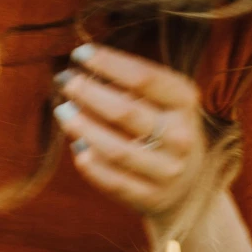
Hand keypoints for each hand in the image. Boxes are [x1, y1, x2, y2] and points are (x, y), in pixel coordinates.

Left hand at [52, 42, 209, 229]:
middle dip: (90, 93)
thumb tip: (83, 67)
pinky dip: (92, 165)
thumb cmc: (162, 129)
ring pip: (117, 150)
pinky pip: (114, 182)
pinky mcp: (152, 198)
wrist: (188, 188)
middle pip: (128, 112)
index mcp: (185, 103)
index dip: (110, 63)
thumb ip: (130, 85)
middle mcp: (182, 137)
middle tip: (65, 80)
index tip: (79, 53)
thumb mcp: (162, 102)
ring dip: (84, 128)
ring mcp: (169, 171)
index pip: (146, 78)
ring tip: (63, 111)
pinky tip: (77, 147)